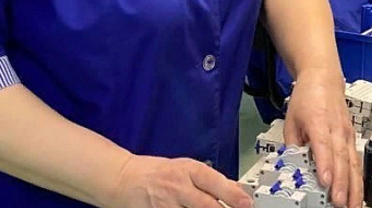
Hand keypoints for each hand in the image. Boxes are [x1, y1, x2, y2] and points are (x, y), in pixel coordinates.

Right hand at [105, 155, 251, 207]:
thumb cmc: (157, 172)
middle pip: (207, 205)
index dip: (233, 194)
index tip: (246, 203)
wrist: (125, 179)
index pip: (214, 182)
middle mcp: (178, 187)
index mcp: (188, 170)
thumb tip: (235, 189)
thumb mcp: (184, 167)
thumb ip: (208, 180)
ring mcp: (167, 205)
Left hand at [283, 69, 362, 207]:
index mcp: (318, 120)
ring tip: (352, 205)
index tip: (326, 181)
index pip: (323, 146)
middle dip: (341, 182)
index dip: (325, 165)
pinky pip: (356, 160)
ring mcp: (346, 133)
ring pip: (352, 162)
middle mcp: (335, 128)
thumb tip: (293, 165)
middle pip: (341, 158)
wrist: (323, 78)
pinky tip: (358, 193)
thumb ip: (292, 144)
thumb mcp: (291, 119)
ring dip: (353, 185)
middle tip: (339, 202)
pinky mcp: (352, 137)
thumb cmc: (307, 96)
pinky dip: (358, 178)